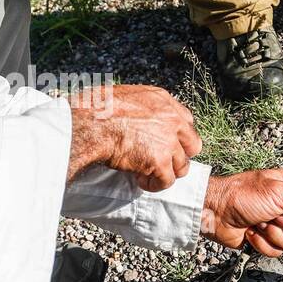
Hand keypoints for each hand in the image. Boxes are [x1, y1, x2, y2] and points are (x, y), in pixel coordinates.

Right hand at [66, 84, 201, 191]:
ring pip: (182, 166)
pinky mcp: (160, 161)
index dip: (176, 136)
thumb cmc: (95, 109)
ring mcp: (168, 141)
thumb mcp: (123, 96)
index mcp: (162, 100)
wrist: (90, 124)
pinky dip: (154, 185)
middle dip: (178, 156)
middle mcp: (171, 119)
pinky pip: (167, 181)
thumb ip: (139, 108)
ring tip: (147, 173)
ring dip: (166, 172)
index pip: (186, 120)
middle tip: (161, 162)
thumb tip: (133, 119)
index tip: (165, 144)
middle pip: (192, 145)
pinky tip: (140, 180)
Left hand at [201, 168, 282, 256]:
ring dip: (274, 235)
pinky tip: (251, 233)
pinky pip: (275, 252)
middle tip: (274, 216)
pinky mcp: (265, 240)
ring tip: (259, 223)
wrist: (214, 212)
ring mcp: (277, 225)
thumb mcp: (279, 192)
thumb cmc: (243, 195)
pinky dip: (262, 243)